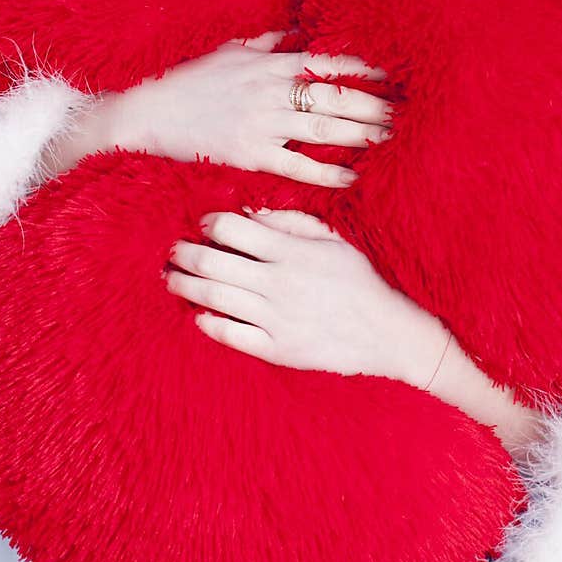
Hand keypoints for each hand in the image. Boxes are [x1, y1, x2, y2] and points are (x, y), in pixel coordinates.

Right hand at [102, 30, 393, 188]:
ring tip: (392, 139)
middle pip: (336, 96)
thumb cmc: (188, 81)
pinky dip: (327, 172)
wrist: (147, 113)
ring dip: (362, 134)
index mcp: (269, 63)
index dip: (366, 67)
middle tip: (407, 112)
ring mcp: (262, 123)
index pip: (329, 61)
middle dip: (375, 104)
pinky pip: (298, 164)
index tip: (395, 71)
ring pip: (324, 128)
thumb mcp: (229, 51)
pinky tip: (352, 177)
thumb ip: (267, 42)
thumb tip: (297, 30)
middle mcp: (271, 90)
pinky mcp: (249, 153)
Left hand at [164, 205, 423, 374]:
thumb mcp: (334, 240)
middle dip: (183, 253)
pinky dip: (207, 322)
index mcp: (292, 251)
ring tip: (171, 279)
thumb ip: (292, 222)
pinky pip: (229, 334)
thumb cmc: (362, 280)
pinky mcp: (277, 349)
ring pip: (213, 297)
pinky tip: (197, 314)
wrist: (390, 333)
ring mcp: (276, 319)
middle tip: (171, 250)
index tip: (202, 224)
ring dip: (184, 285)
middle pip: (212, 262)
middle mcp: (278, 283)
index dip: (209, 222)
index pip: (233, 228)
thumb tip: (252, 212)